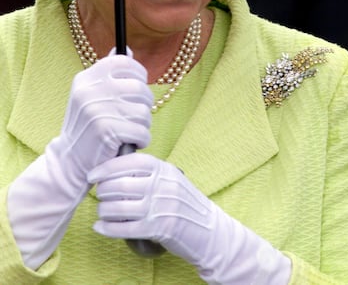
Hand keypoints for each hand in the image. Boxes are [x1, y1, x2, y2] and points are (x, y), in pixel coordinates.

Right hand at [52, 52, 152, 191]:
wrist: (70, 161)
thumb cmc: (89, 125)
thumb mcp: (92, 95)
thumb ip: (109, 74)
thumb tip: (127, 50)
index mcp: (87, 78)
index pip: (124, 62)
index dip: (138, 74)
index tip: (137, 87)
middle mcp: (90, 91)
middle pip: (140, 88)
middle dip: (144, 105)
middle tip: (132, 117)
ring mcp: (97, 110)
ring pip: (144, 111)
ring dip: (142, 125)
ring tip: (127, 131)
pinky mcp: (106, 131)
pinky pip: (142, 131)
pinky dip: (141, 140)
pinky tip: (128, 143)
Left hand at [89, 153, 290, 284]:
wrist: (210, 230)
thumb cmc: (185, 205)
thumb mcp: (172, 181)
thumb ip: (150, 174)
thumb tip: (116, 169)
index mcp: (165, 170)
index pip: (131, 162)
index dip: (107, 167)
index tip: (93, 175)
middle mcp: (163, 186)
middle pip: (119, 185)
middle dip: (103, 191)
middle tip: (99, 195)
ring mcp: (160, 207)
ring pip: (118, 207)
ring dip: (103, 211)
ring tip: (102, 212)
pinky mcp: (158, 229)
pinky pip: (123, 228)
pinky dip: (108, 228)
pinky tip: (101, 227)